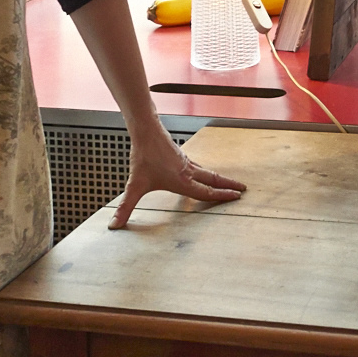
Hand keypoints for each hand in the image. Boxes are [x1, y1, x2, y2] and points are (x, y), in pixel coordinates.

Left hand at [109, 128, 246, 227]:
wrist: (146, 131)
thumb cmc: (142, 157)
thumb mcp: (134, 185)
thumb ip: (125, 207)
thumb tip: (114, 225)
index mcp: (182, 181)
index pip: (206, 192)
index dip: (221, 196)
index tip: (236, 196)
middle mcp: (188, 171)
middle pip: (213, 180)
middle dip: (228, 185)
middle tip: (243, 189)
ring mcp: (185, 162)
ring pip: (207, 172)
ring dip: (219, 178)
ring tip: (226, 182)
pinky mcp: (180, 155)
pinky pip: (198, 166)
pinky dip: (205, 171)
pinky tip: (200, 172)